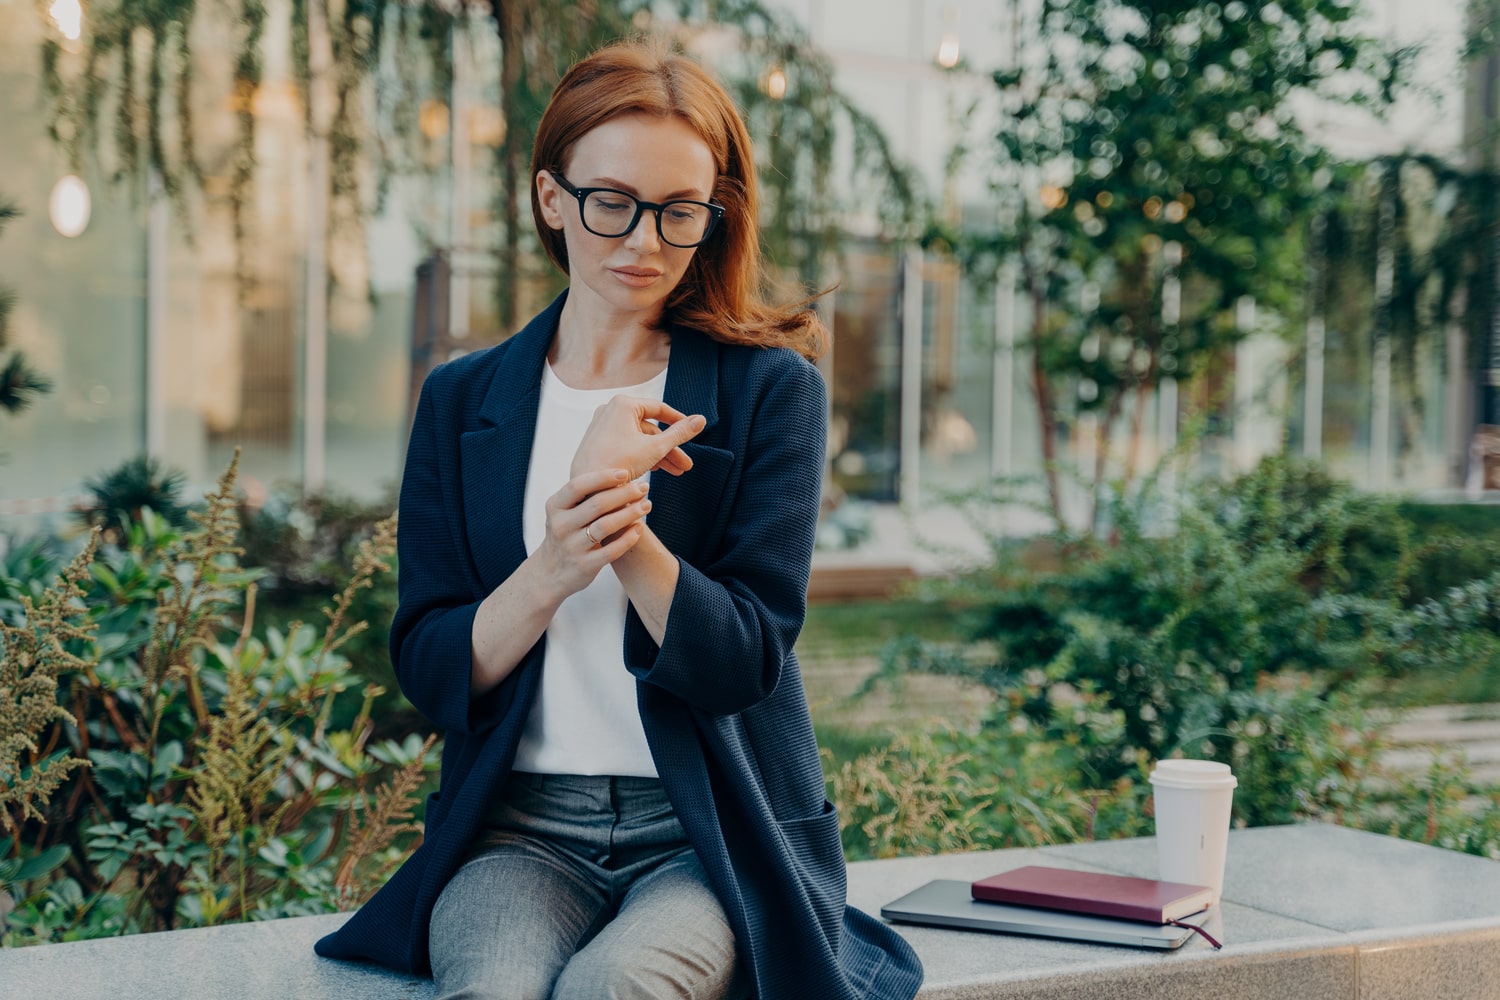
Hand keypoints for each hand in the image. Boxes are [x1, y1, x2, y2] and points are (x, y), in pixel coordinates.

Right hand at [531, 468, 653, 600]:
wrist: (550, 573)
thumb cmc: (565, 534)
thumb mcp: (563, 513)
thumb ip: (583, 496)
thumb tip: (619, 475)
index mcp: (555, 507)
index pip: (578, 486)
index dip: (603, 477)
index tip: (626, 472)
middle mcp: (561, 526)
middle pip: (597, 504)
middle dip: (624, 493)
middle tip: (644, 487)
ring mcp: (572, 547)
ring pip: (606, 526)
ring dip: (630, 513)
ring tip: (646, 505)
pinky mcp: (585, 565)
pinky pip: (612, 550)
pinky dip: (628, 538)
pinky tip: (639, 528)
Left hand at [570, 396, 706, 480]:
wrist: (589, 488)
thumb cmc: (619, 464)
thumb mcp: (656, 448)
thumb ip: (680, 433)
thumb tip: (701, 420)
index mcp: (623, 404)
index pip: (659, 408)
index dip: (678, 421)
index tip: (691, 430)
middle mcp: (610, 411)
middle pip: (649, 428)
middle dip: (670, 448)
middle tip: (685, 464)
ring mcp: (602, 426)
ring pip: (639, 439)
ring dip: (659, 455)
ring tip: (676, 472)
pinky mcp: (598, 442)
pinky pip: (626, 445)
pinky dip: (642, 456)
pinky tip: (657, 470)